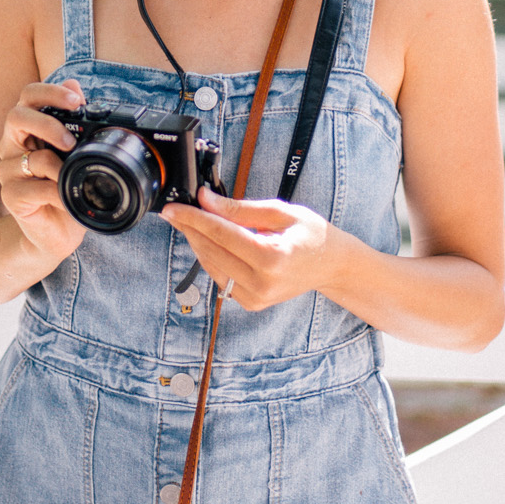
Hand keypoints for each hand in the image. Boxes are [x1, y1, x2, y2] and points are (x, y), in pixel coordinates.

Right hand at [0, 80, 86, 263]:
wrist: (58, 234)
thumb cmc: (67, 190)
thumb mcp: (77, 155)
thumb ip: (73, 121)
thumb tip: (75, 84)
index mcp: (28, 129)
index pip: (29, 97)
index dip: (50, 92)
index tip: (76, 99)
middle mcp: (13, 146)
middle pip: (16, 116)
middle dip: (46, 123)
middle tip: (70, 140)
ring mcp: (8, 171)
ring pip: (32, 157)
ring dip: (59, 167)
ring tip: (73, 177)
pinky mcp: (11, 196)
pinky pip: (35, 187)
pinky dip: (57, 192)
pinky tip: (65, 199)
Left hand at [163, 186, 336, 311]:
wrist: (331, 265)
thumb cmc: (310, 234)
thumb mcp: (279, 211)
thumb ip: (239, 208)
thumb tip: (205, 200)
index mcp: (272, 257)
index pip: (221, 234)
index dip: (193, 218)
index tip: (173, 209)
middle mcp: (262, 283)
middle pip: (212, 251)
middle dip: (190, 229)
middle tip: (176, 211)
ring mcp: (256, 297)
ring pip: (211, 266)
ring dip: (198, 243)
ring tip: (190, 223)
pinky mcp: (251, 303)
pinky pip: (220, 278)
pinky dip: (211, 258)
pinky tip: (209, 242)